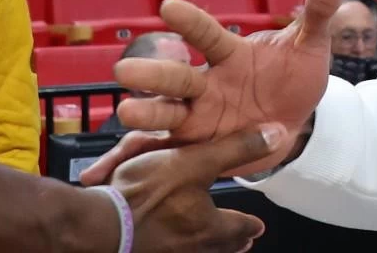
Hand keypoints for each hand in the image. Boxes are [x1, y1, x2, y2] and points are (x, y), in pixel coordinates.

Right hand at [82, 0, 353, 180]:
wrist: (295, 124)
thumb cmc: (296, 76)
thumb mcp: (312, 44)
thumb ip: (320, 4)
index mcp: (230, 55)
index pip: (208, 35)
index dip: (191, 23)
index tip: (169, 7)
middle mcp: (206, 84)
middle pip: (177, 79)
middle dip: (153, 75)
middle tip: (125, 71)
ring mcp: (199, 117)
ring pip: (166, 114)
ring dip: (145, 114)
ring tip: (125, 114)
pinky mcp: (197, 148)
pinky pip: (166, 151)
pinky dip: (137, 157)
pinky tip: (113, 167)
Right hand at [97, 123, 283, 251]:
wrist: (100, 222)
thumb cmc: (147, 192)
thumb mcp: (193, 161)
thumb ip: (234, 150)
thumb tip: (276, 135)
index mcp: (210, 226)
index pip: (239, 227)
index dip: (250, 225)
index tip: (258, 227)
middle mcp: (193, 247)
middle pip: (219, 246)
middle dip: (231, 241)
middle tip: (243, 242)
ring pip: (197, 251)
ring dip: (208, 246)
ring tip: (211, 243)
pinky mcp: (148, 251)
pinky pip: (173, 250)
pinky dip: (181, 245)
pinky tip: (174, 242)